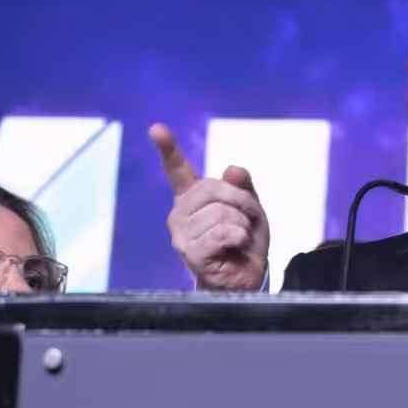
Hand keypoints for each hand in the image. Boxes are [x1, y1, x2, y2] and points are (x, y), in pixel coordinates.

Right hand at [149, 123, 269, 290]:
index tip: (157, 128)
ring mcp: (181, 234)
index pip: (178, 170)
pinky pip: (225, 232)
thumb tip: (232, 170)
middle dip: (243, 203)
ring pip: (223, 213)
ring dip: (243, 226)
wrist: (245, 278)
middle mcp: (180, 214)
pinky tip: (233, 250)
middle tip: (247, 222)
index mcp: (192, 198)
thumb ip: (243, 187)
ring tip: (238, 240)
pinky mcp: (189, 251)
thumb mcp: (250, 209)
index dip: (168, 149)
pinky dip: (239, 238)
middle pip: (215, 189)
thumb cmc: (244, 242)